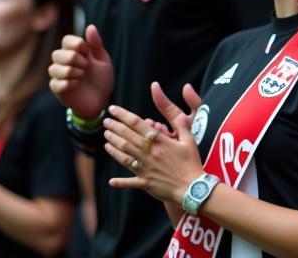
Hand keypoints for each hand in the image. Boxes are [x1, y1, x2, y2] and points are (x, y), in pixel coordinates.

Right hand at [49, 25, 113, 118]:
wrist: (101, 99)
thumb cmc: (102, 78)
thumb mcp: (103, 59)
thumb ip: (96, 44)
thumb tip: (90, 26)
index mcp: (76, 52)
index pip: (66, 40)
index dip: (77, 44)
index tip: (87, 52)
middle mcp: (64, 62)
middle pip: (57, 53)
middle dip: (75, 59)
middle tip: (86, 66)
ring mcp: (59, 76)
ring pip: (54, 68)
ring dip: (73, 72)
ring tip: (82, 76)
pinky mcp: (57, 89)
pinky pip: (55, 83)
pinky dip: (69, 83)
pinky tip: (76, 85)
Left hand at [103, 83, 204, 204]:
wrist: (191, 187)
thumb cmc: (191, 162)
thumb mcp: (189, 140)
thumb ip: (181, 125)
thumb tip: (177, 113)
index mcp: (159, 141)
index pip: (137, 124)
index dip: (123, 115)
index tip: (113, 109)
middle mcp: (149, 153)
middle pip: (127, 138)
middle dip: (115, 128)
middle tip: (105, 122)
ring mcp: (145, 169)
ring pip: (125, 156)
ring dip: (114, 146)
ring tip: (106, 138)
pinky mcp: (145, 182)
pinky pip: (130, 182)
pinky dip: (120, 182)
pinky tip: (111, 180)